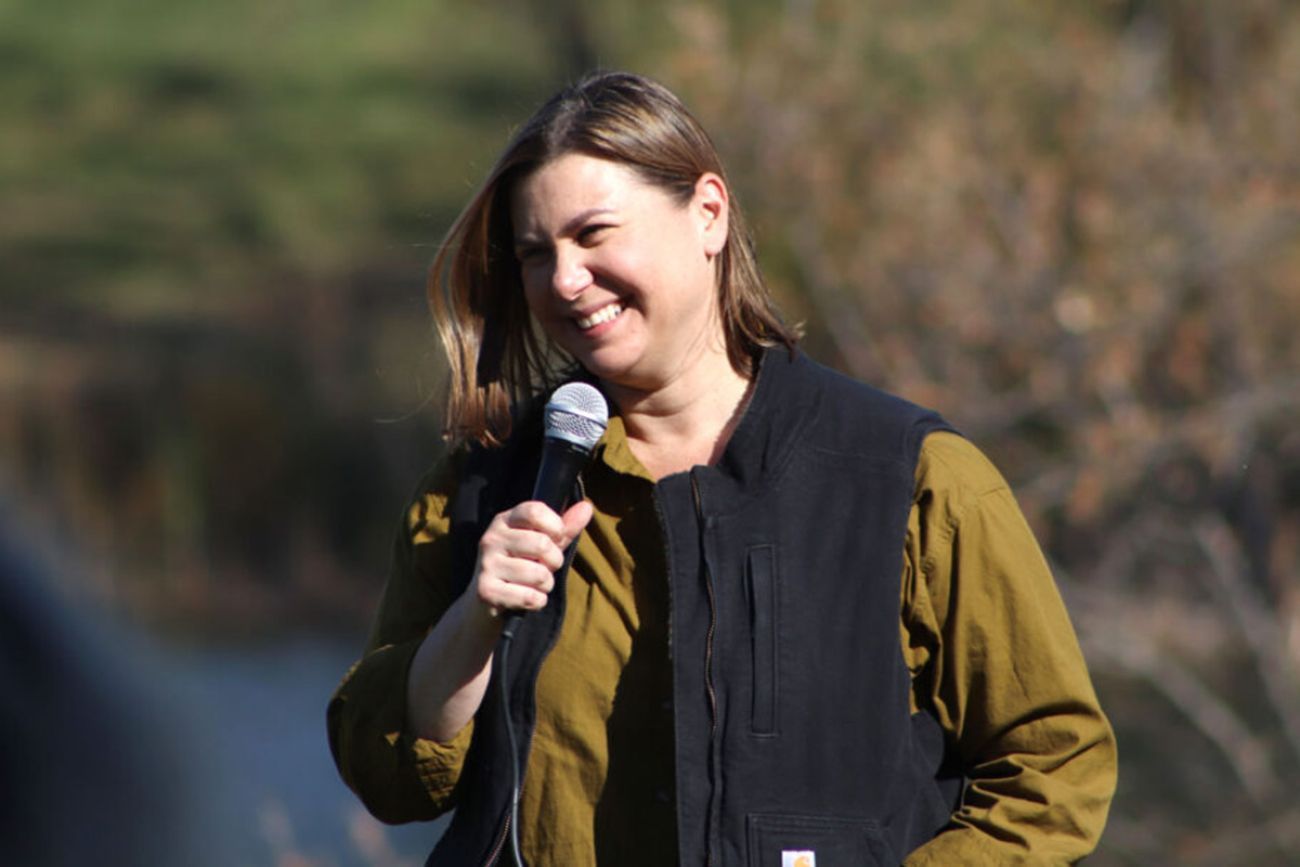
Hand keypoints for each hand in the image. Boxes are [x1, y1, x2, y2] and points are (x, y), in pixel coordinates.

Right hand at [471, 499, 593, 615]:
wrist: (485, 602)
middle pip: (541, 544)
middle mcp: (492, 538)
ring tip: (533, 584)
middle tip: (544, 567)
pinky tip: (524, 598)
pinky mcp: (486, 591)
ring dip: (545, 585)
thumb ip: (564, 528)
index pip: (535, 511)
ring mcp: (487, 564)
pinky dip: (537, 602)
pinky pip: (530, 597)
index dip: (555, 527)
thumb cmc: (520, 567)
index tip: (556, 539)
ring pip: (539, 574)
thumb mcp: (542, 544)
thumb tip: (587, 507)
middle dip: (554, 562)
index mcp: (504, 521)